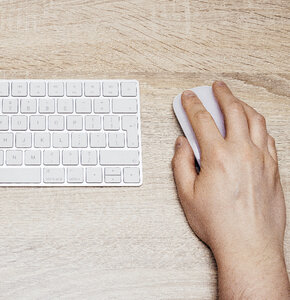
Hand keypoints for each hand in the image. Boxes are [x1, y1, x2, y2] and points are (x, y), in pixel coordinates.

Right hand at [172, 81, 288, 298]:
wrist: (249, 245)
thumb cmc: (218, 224)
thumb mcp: (187, 195)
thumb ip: (181, 164)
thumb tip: (182, 144)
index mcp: (218, 157)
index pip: (203, 120)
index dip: (193, 104)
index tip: (189, 96)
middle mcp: (243, 152)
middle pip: (234, 111)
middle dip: (223, 94)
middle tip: (216, 86)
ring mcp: (262, 159)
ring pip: (255, 120)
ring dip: (243, 105)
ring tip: (235, 101)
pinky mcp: (273, 169)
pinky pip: (268, 137)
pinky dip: (259, 125)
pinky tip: (253, 125)